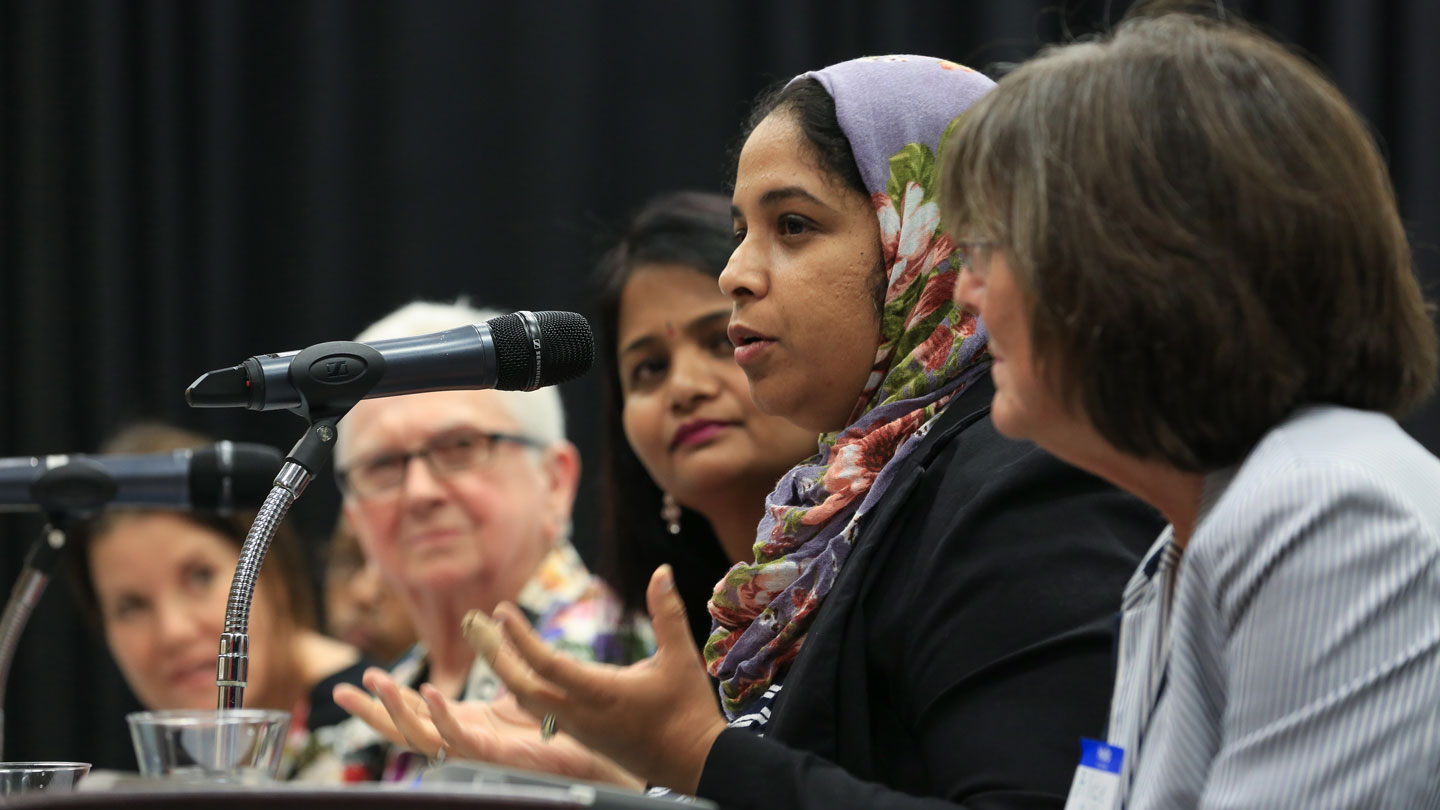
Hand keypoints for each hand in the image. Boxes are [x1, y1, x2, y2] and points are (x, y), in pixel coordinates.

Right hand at [334, 667, 643, 788]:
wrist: (597, 754)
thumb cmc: (564, 727)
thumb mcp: (523, 691)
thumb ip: (505, 667)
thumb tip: (490, 630)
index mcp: (469, 725)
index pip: (416, 713)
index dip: (387, 697)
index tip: (360, 676)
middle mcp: (466, 741)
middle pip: (406, 729)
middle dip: (371, 712)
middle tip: (341, 690)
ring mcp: (478, 752)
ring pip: (424, 736)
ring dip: (397, 711)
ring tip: (376, 683)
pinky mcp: (497, 756)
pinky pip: (461, 740)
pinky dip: (442, 717)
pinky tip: (431, 692)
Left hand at [486, 565, 727, 792]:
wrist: (695, 764)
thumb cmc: (689, 711)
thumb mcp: (682, 657)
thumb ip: (667, 613)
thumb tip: (662, 571)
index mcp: (601, 693)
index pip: (546, 664)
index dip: (519, 637)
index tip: (501, 610)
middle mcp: (581, 715)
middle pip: (521, 687)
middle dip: (494, 654)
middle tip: (474, 623)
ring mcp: (579, 730)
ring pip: (527, 703)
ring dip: (505, 672)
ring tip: (489, 642)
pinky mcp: (583, 738)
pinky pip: (541, 713)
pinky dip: (522, 689)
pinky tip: (518, 672)